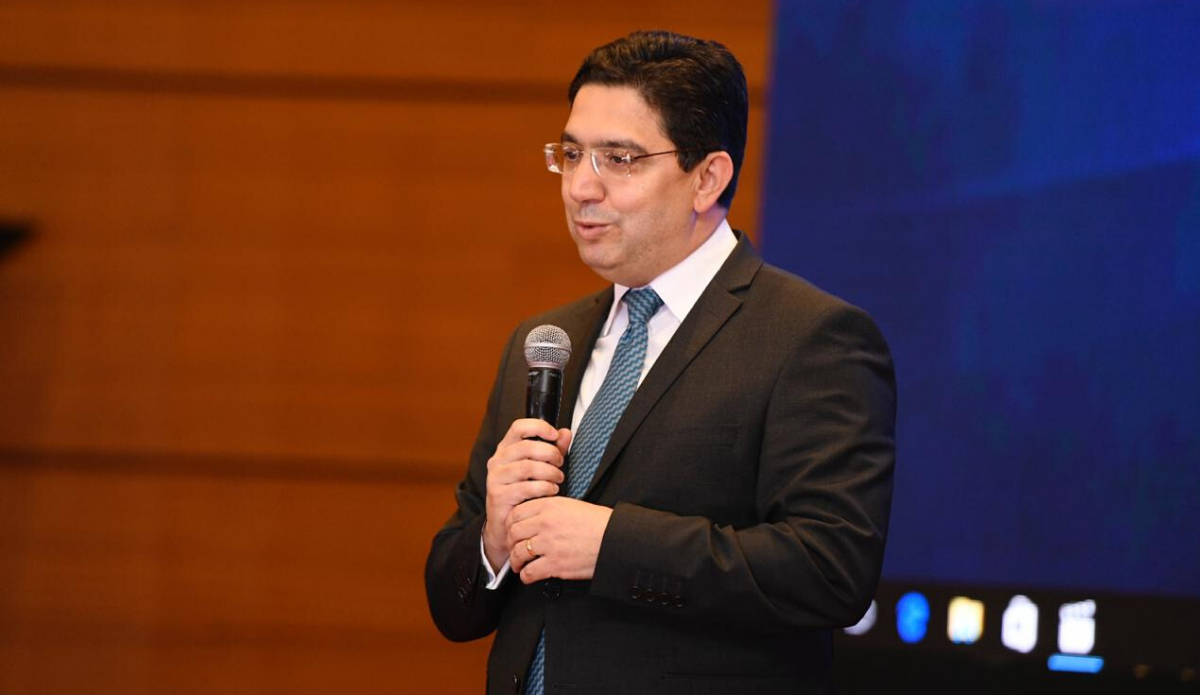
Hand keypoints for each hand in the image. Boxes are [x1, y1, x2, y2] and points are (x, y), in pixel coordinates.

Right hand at [483, 419, 571, 571]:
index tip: (555, 435)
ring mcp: (496, 478)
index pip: (518, 427)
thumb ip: (553, 449)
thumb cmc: (525, 493)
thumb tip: (566, 432)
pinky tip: (552, 491)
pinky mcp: (498, 495)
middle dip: (550, 454)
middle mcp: (497, 460)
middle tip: (560, 463)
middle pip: (526, 446)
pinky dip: (544, 487)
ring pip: (527, 467)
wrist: (506, 524)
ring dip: (549, 472)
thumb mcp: (541, 467)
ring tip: (558, 479)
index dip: (538, 427)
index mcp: (506, 448)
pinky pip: (525, 487)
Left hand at [505, 497, 612, 582]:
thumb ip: (550, 508)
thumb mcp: (572, 505)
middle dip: (510, 543)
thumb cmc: (598, 522)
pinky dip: (525, 576)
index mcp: (549, 506)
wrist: (614, 539)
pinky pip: (529, 572)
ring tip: (518, 565)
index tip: (511, 532)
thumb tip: (534, 516)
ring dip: (515, 561)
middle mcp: (545, 523)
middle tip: (513, 549)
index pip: (516, 514)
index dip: (509, 525)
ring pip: (518, 553)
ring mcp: (548, 544)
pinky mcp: (554, 564)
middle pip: (513, 533)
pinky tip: (528, 576)